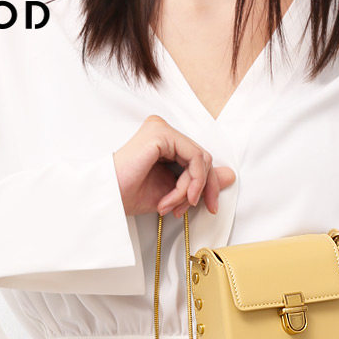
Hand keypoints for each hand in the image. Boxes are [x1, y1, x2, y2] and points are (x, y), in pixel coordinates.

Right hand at [113, 115, 235, 216]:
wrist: (107, 200)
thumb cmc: (130, 195)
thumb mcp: (174, 191)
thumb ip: (199, 181)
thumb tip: (230, 175)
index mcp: (164, 141)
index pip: (199, 159)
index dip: (208, 185)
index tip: (207, 207)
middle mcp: (164, 130)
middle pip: (203, 158)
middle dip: (202, 188)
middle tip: (190, 209)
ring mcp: (162, 129)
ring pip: (200, 159)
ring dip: (191, 190)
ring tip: (172, 206)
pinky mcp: (162, 134)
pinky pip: (193, 158)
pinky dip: (189, 183)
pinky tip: (174, 197)